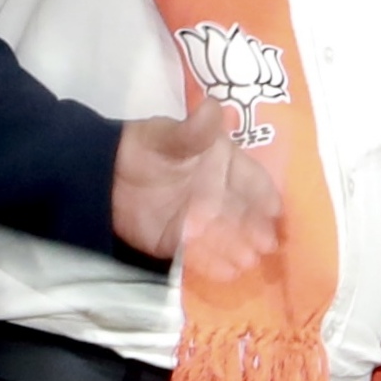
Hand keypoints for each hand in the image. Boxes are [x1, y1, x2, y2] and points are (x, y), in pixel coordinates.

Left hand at [109, 112, 280, 271]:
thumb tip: (213, 107)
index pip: (253, 181)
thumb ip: (194, 130)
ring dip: (239, 249)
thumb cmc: (148, 147)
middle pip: (244, 214)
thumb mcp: (170, 135)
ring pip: (226, 237)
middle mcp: (222, 197)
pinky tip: (226, 273)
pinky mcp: (181, 243)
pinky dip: (213, 265)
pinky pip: (200, 256)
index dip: (265, 196)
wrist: (106, 174)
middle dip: (256, 229)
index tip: (274, 210)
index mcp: (228, 167)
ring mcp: (203, 222)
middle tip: (265, 244)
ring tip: (247, 261)